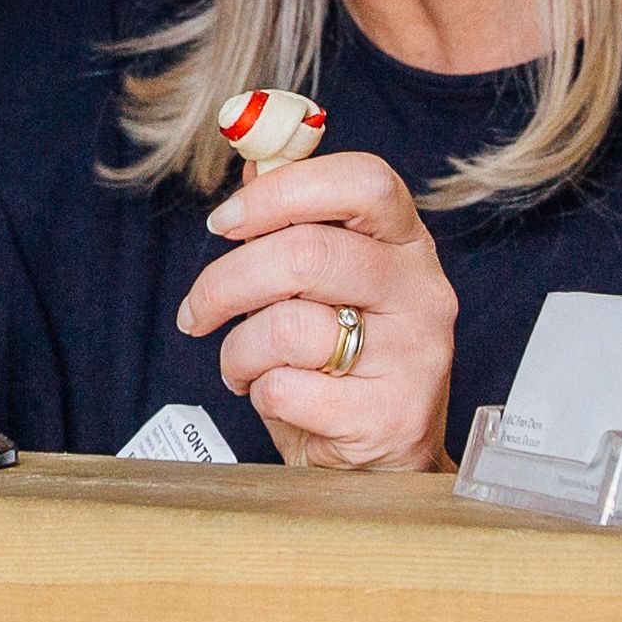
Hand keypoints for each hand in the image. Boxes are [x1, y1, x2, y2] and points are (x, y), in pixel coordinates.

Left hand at [178, 151, 457, 471]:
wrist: (381, 462)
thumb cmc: (344, 362)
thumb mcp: (323, 286)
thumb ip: (294, 222)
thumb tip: (256, 158)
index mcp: (407, 245)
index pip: (364, 181)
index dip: (283, 190)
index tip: (225, 221)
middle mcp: (424, 293)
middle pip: (308, 253)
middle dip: (227, 281)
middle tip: (198, 310)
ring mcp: (415, 357)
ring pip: (288, 325)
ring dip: (238, 349)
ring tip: (241, 365)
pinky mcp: (390, 416)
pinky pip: (289, 388)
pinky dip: (260, 393)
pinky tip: (274, 397)